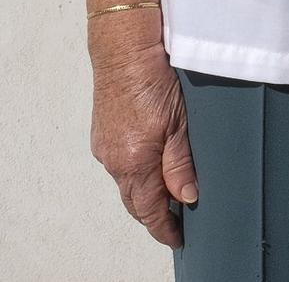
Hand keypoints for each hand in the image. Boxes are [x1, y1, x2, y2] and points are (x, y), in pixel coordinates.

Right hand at [89, 33, 196, 246]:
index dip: (163, 228)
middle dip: (153, 214)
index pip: (149, 209)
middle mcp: (114, 160)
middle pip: (134, 201)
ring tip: (166, 193)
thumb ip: (180, 164)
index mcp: (134, 162)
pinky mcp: (102, 134)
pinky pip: (118, 164)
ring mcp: (104, 147)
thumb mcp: (179, 124)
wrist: (123, 50)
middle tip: (175, 221)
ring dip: (143, 191)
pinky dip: (133, 172)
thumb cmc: (152, 80)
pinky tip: (148, 164)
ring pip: (125, 182)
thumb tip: (186, 196)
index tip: (176, 238)